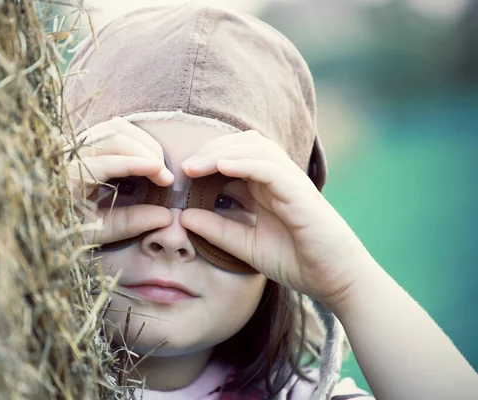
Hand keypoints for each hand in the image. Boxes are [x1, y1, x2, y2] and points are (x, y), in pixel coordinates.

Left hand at [66, 117, 173, 244]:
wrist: (41, 218)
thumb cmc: (68, 228)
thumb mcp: (98, 231)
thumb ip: (130, 223)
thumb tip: (166, 216)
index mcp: (69, 178)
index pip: (108, 163)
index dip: (139, 166)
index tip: (165, 175)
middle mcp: (69, 154)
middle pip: (113, 137)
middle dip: (145, 151)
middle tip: (165, 174)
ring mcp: (75, 142)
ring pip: (114, 127)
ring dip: (142, 141)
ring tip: (158, 163)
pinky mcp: (82, 140)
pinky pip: (111, 128)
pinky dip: (133, 137)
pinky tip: (145, 154)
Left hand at [179, 130, 373, 309]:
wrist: (335, 280)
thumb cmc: (296, 261)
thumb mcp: (246, 246)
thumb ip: (217, 230)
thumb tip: (183, 216)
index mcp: (266, 187)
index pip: (235, 156)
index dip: (207, 158)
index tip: (182, 173)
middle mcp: (278, 178)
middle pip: (243, 144)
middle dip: (211, 149)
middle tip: (184, 166)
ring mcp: (291, 182)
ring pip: (256, 149)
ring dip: (222, 152)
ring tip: (195, 165)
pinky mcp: (301, 193)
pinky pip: (271, 169)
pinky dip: (245, 163)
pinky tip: (222, 167)